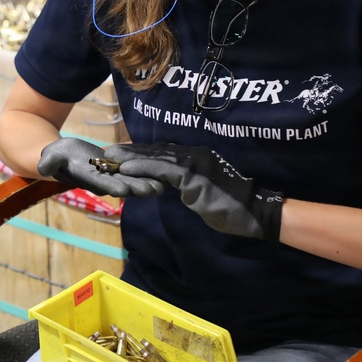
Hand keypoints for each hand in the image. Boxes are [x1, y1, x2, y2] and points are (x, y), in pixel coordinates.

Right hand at [37, 137, 162, 197]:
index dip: (112, 186)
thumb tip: (42, 167)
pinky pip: (136, 171)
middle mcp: (104, 181)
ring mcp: (114, 176)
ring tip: (163, 184)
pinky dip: (147, 171)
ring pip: (133, 180)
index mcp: (88, 179)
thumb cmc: (59, 156)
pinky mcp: (121, 168)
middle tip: (152, 190)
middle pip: (123, 186)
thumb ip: (49, 162)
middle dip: (137, 188)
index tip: (124, 190)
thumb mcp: (51, 156)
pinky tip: (161, 171)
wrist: (67, 155)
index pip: (101, 184)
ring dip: (147, 182)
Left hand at [103, 142, 282, 241]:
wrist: (254, 211)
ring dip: (130, 157)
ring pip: (154, 157)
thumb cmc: (232, 205)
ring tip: (109, 156)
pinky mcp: (192, 175)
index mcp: (196, 156)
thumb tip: (169, 184)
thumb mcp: (203, 191)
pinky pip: (161, 170)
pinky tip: (125, 168)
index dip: (141, 151)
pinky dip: (142, 168)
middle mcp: (193, 154)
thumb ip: (186, 183)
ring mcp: (193, 163)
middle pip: (155, 150)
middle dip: (130, 151)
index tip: (122, 151)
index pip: (163, 152)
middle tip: (108, 150)